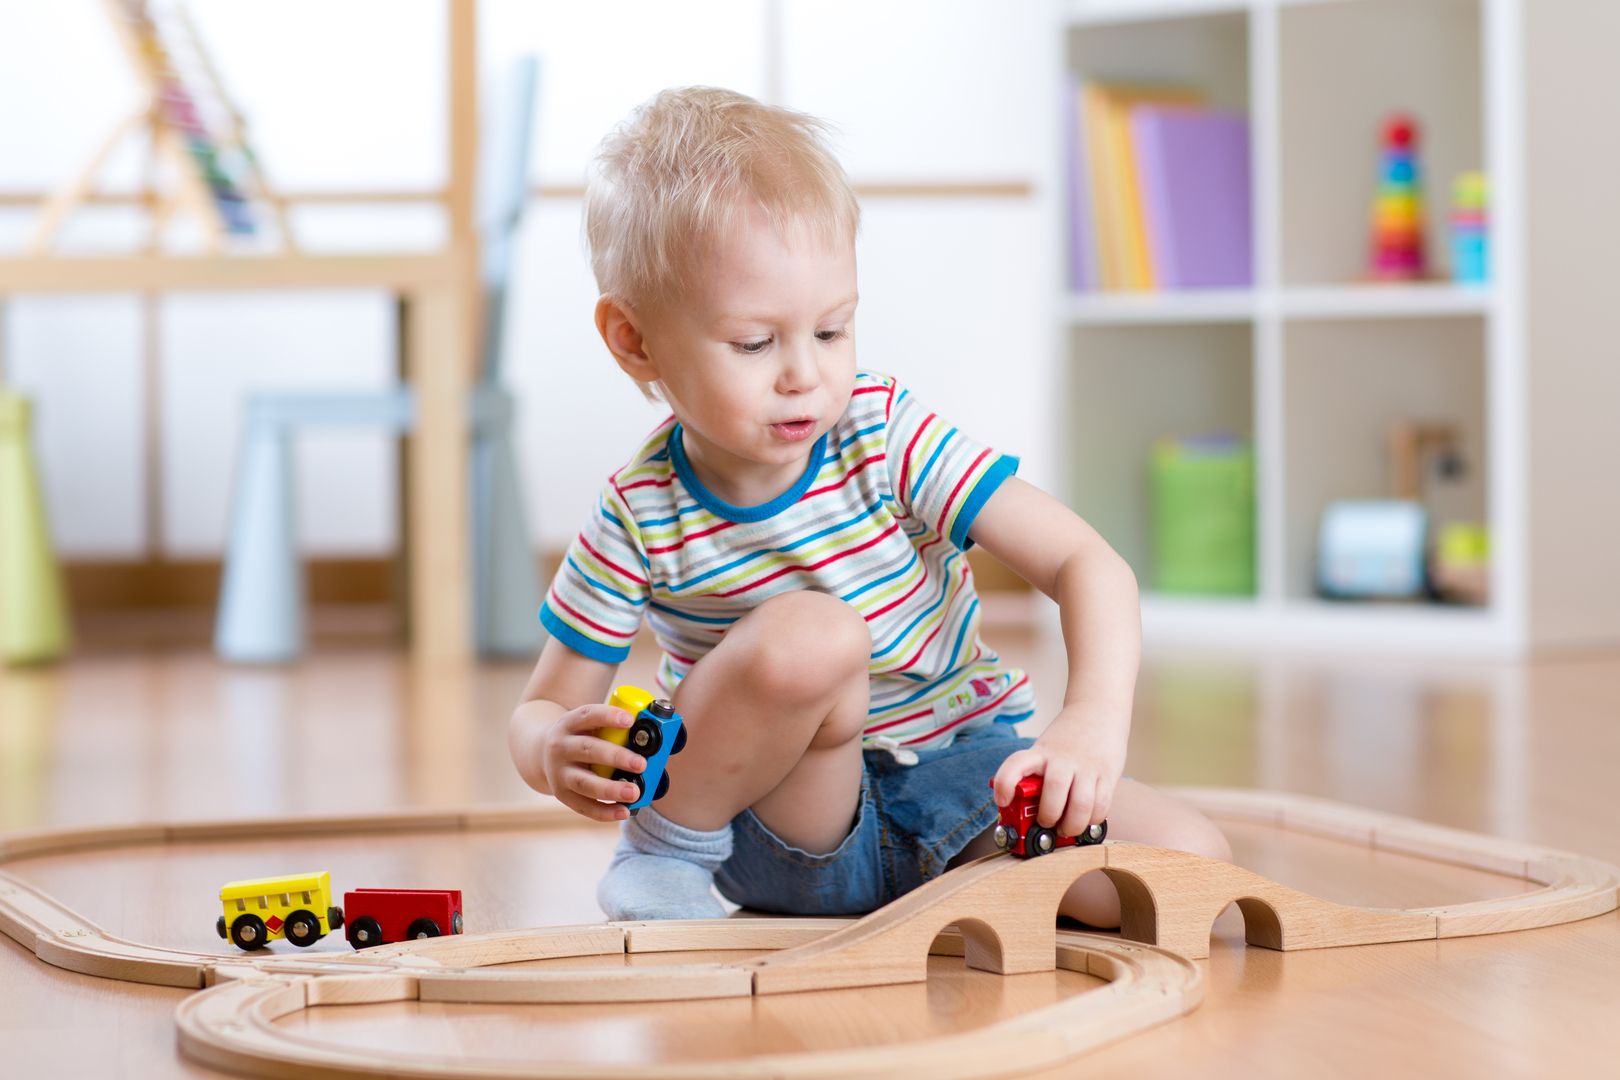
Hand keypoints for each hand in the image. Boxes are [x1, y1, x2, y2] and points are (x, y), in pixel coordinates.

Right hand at [539, 704, 646, 822]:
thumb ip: (612, 727)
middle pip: (587, 750)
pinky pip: (583, 806)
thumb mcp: (587, 724)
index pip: (587, 715)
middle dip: (616, 757)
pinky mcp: (561, 794)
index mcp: (569, 723)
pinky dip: (604, 811)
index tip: (630, 720)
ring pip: (584, 782)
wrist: (540, 753)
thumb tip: (660, 733)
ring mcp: (558, 773)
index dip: (607, 716)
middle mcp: (560, 747)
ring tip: (634, 792)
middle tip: (642, 764)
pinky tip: (624, 811)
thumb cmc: (579, 737)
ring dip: (611, 789)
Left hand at [991, 704, 1126, 837]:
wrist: (1098, 709)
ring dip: (1072, 825)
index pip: (1016, 764)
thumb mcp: (1045, 750)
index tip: (1002, 800)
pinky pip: (1101, 805)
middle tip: (1047, 823)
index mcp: (1040, 752)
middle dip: (1048, 817)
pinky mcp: (1108, 774)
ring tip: (1068, 827)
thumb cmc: (1067, 739)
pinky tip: (1087, 818)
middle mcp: (1062, 759)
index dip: (1005, 784)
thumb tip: (1025, 812)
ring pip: (1081, 804)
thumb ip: (1036, 775)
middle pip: (1053, 791)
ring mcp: (1087, 766)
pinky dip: (1092, 820)